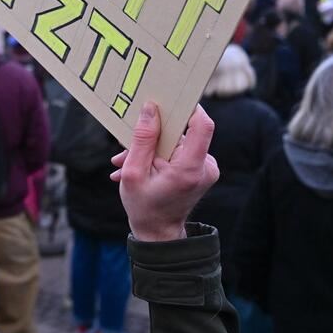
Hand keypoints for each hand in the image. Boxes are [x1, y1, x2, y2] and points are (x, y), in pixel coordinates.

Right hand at [110, 103, 218, 241]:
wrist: (158, 233)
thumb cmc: (144, 206)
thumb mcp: (134, 173)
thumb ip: (143, 139)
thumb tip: (151, 109)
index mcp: (190, 168)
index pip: (202, 125)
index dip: (188, 107)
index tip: (169, 99)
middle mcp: (205, 167)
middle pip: (184, 133)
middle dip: (153, 136)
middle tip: (127, 147)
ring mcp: (205, 169)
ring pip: (178, 142)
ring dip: (151, 149)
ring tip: (127, 164)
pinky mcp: (201, 170)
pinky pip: (180, 151)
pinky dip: (159, 156)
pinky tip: (137, 166)